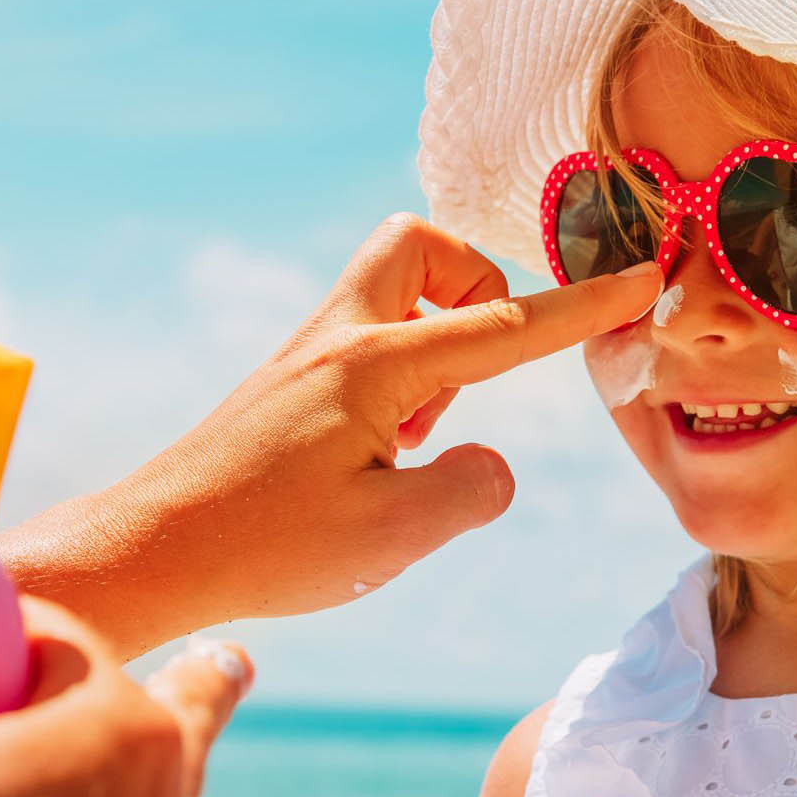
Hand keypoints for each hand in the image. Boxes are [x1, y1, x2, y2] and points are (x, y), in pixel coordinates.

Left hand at [0, 212, 662, 656]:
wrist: (152, 550)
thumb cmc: (265, 546)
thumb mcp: (391, 536)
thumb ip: (470, 491)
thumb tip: (493, 463)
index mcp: (375, 364)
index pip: (505, 326)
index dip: (584, 306)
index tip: (643, 276)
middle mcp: (339, 340)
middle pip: (422, 246)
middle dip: (475, 286)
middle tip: (473, 374)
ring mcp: (307, 357)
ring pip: (392, 291)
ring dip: (435, 342)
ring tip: (415, 441)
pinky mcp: (289, 385)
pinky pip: (366, 340)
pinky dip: (398, 377)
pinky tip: (377, 458)